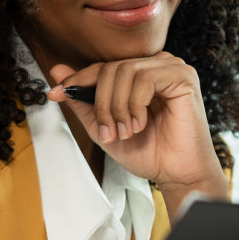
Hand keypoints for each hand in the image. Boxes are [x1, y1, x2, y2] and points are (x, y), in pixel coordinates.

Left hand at [46, 52, 227, 214]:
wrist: (176, 173)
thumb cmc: (148, 152)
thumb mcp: (104, 127)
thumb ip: (83, 101)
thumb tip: (57, 71)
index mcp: (140, 74)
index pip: (103, 67)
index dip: (77, 80)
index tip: (55, 94)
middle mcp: (157, 65)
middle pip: (111, 68)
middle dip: (102, 104)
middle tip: (110, 132)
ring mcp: (172, 67)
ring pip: (125, 71)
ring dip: (118, 107)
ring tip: (126, 131)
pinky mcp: (184, 76)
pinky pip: (145, 78)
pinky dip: (136, 104)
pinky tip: (141, 124)